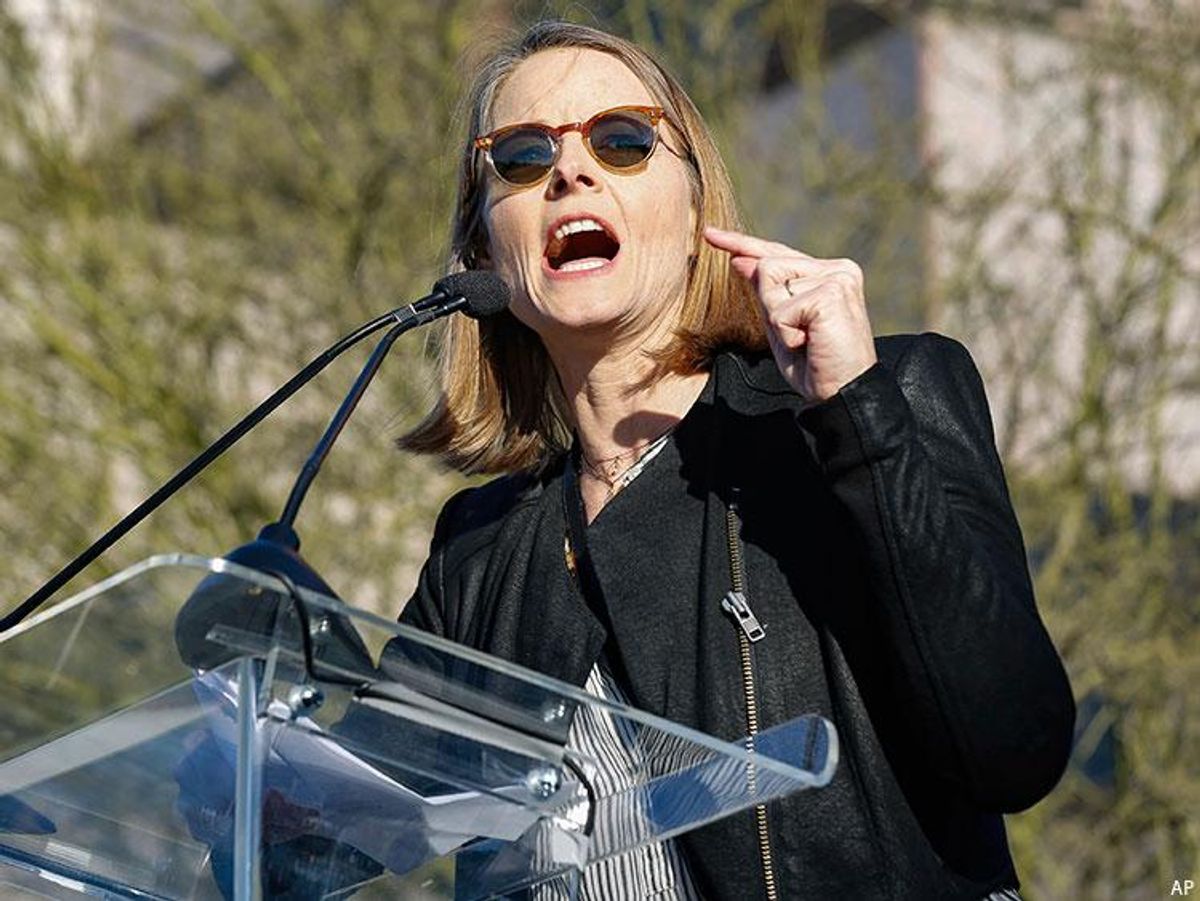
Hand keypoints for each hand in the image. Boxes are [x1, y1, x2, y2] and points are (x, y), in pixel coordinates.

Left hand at [704, 226, 876, 402]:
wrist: (842, 393)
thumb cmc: (814, 363)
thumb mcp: (781, 324)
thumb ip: (765, 291)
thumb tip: (739, 261)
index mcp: (828, 272)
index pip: (777, 253)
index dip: (741, 244)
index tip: (710, 234)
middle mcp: (837, 268)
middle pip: (767, 267)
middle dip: (771, 308)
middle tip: (800, 338)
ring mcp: (837, 277)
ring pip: (771, 285)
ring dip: (779, 323)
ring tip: (807, 340)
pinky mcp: (831, 293)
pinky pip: (780, 311)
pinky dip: (787, 334)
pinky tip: (811, 343)